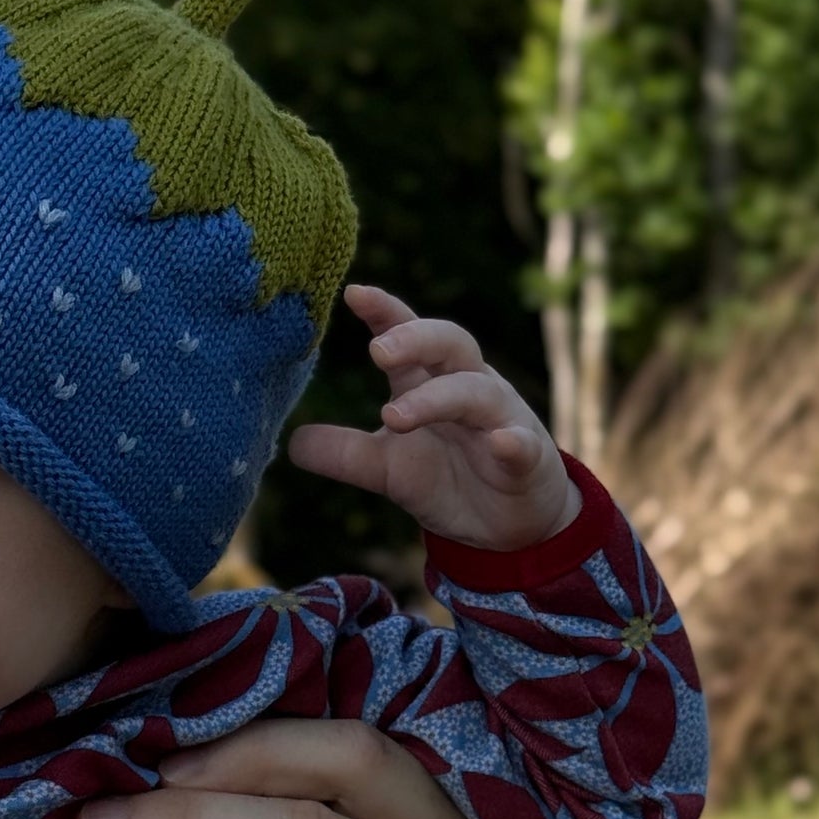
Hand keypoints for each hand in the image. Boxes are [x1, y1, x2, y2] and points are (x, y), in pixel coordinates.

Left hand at [288, 284, 579, 549]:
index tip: (354, 293)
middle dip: (416, 339)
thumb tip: (292, 444)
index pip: (408, 335)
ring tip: (394, 416)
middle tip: (377, 350)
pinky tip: (501, 442)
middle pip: (450, 344)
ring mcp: (501, 421)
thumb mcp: (386, 470)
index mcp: (431, 382)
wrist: (506, 525)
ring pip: (478, 392)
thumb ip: (345, 454)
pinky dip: (513, 442)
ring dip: (438, 398)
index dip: (386, 311)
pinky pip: (522, 445)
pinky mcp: (526, 460)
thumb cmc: (446, 478)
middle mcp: (469, 388)